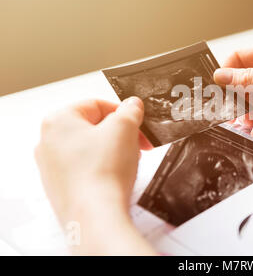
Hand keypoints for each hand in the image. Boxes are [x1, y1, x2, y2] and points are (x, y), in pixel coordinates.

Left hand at [35, 97, 154, 254]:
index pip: (97, 104)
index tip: (138, 122)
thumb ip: (130, 110)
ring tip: (128, 162)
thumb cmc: (103, 170)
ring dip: (113, 151)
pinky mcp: (60, 186)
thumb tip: (132, 105)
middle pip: (93, 127)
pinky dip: (102, 169)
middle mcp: (48, 141)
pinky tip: (115, 177)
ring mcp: (51, 166)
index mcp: (58, 120)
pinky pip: (85, 169)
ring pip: (90, 148)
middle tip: (137, 144)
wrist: (95, 215)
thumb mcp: (124, 128)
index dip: (123, 112)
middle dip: (120, 134)